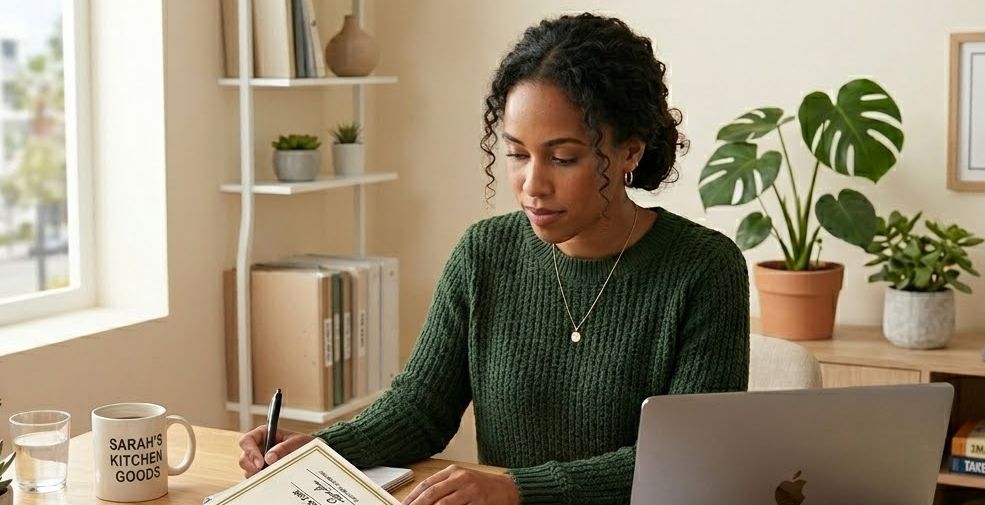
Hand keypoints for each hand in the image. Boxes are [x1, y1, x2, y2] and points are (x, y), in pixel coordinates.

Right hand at [238, 425, 314, 476]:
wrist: (310, 452)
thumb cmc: (303, 443)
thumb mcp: (297, 442)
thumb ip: (284, 448)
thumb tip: (269, 458)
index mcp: (263, 434)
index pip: (247, 440)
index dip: (250, 451)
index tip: (260, 463)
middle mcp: (258, 447)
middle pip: (244, 457)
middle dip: (251, 466)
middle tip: (263, 472)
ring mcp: (259, 460)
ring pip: (248, 469)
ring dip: (257, 474)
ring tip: (272, 474)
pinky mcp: (262, 471)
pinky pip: (255, 477)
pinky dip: (261, 479)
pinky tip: (272, 478)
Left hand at [401, 464, 518, 504]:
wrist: (508, 488)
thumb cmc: (482, 485)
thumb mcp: (461, 479)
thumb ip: (443, 487)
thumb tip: (422, 499)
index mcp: (453, 471)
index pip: (427, 484)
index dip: (413, 496)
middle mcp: (461, 479)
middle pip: (432, 493)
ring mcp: (470, 491)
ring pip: (444, 504)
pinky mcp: (479, 502)